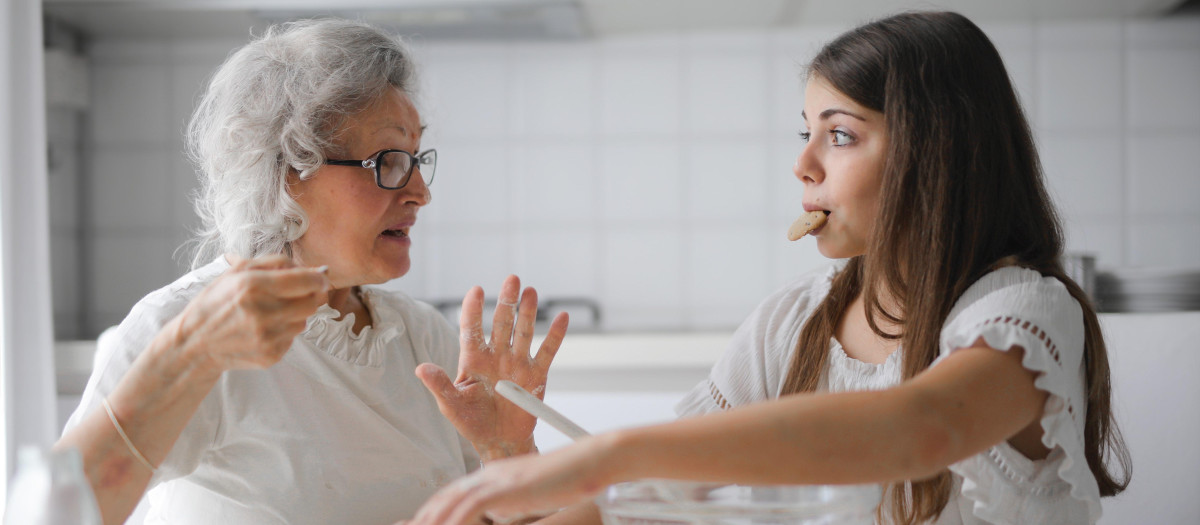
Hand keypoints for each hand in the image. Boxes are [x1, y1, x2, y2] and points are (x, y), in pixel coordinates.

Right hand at [166, 254, 329, 372]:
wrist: (195, 343)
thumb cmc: (216, 302)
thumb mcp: (237, 272)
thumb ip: (276, 263)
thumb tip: (314, 269)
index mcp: (252, 286)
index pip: (306, 281)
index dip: (319, 277)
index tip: (320, 276)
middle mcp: (262, 313)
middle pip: (313, 302)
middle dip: (311, 294)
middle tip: (299, 292)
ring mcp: (267, 337)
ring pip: (305, 320)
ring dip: (296, 313)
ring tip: (272, 311)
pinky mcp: (271, 355)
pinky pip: (293, 338)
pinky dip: (285, 330)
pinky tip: (264, 328)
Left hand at [408, 438, 611, 524]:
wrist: (588, 460)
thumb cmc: (565, 479)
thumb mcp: (529, 495)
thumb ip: (509, 504)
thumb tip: (496, 516)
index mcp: (491, 476)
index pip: (451, 495)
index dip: (432, 513)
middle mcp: (489, 475)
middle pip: (445, 498)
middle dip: (425, 518)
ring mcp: (497, 480)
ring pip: (452, 503)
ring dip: (434, 521)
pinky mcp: (508, 487)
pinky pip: (472, 506)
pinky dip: (456, 519)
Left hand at [417, 275, 568, 460]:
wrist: (499, 441)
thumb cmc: (471, 422)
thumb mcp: (451, 405)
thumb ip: (439, 385)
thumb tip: (420, 368)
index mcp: (473, 360)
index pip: (471, 329)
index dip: (473, 309)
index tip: (476, 290)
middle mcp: (496, 356)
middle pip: (502, 323)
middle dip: (506, 301)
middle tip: (511, 279)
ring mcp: (517, 363)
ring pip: (523, 332)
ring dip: (528, 312)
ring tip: (530, 292)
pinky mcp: (536, 375)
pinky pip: (547, 352)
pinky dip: (555, 335)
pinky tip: (562, 317)